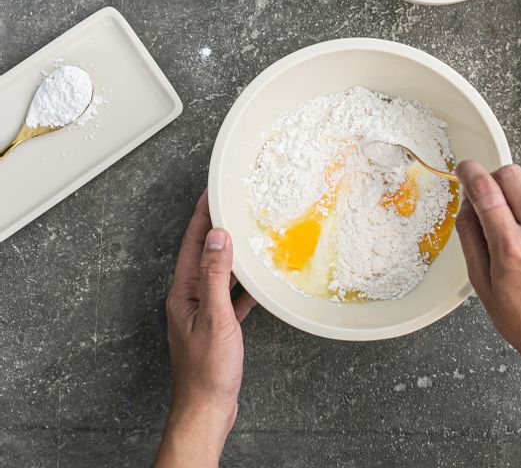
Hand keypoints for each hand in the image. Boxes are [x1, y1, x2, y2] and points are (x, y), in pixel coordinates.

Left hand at [154, 190, 256, 466]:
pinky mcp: (215, 326)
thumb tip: (216, 238)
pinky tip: (254, 281)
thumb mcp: (215, 317)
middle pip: (201, 253)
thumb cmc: (208, 371)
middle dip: (214, 227)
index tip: (211, 192)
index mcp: (183, 292)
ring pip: (216, 273)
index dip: (201, 215)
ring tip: (244, 234)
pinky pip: (228, 295)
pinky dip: (241, 284)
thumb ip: (215, 276)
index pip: (192, 243)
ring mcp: (201, 312)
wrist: (206, 410)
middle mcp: (188, 298)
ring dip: (229, 253)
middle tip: (228, 204)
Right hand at [456, 161, 520, 467]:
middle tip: (490, 197)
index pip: (485, 189)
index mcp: (511, 247)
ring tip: (517, 204)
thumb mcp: (482, 285)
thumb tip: (466, 204)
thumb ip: (470, 238)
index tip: (465, 170)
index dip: (470, 172)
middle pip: (511, 174)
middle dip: (494, 179)